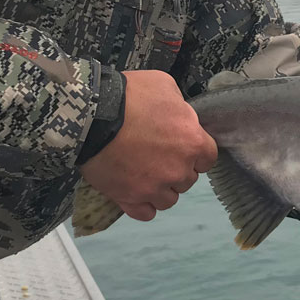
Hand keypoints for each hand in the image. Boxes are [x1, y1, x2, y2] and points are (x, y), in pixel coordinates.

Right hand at [79, 70, 217, 221]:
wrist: (92, 115)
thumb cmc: (130, 96)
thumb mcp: (164, 86)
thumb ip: (179, 107)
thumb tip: (180, 117)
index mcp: (192, 142)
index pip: (208, 158)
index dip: (195, 152)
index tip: (181, 146)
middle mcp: (178, 170)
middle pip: (188, 179)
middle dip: (176, 168)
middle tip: (157, 155)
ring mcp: (153, 188)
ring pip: (169, 199)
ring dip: (161, 188)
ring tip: (144, 173)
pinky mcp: (129, 199)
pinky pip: (146, 213)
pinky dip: (143, 204)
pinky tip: (136, 192)